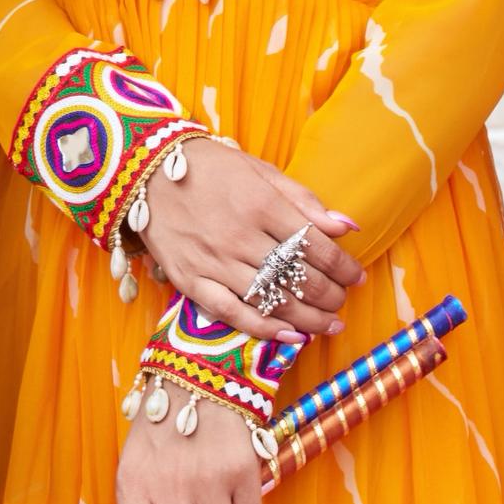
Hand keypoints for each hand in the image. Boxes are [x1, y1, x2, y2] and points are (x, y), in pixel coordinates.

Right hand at [133, 136, 358, 348]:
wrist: (147, 170)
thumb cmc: (210, 167)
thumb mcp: (260, 170)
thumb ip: (303, 200)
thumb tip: (346, 227)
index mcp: (261, 204)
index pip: (316, 245)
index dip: (343, 266)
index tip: (356, 276)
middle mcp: (240, 237)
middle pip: (298, 278)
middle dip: (330, 295)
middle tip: (343, 300)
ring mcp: (213, 262)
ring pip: (272, 302)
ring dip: (309, 319)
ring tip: (329, 324)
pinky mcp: (190, 281)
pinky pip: (233, 314)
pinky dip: (265, 329)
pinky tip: (291, 336)